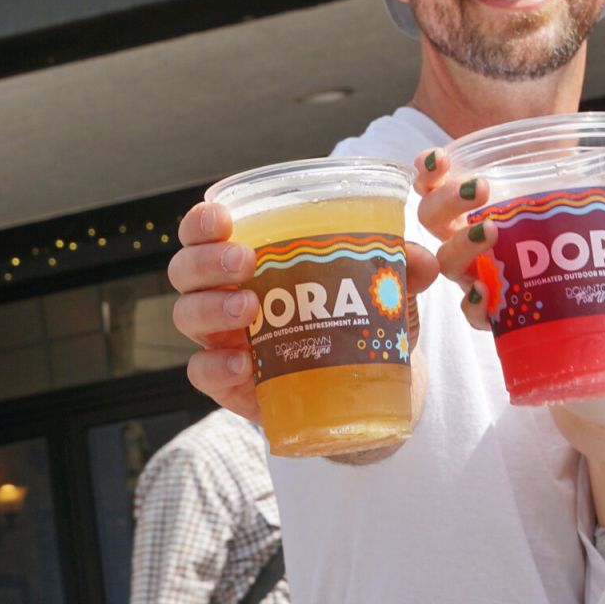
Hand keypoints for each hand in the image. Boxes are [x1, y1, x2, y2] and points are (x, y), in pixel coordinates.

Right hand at [168, 201, 436, 421]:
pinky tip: (242, 364)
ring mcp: (221, 339)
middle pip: (186, 269)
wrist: (365, 384)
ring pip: (187, 315)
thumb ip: (400, 268)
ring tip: (248, 311)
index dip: (203, 220)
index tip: (224, 218)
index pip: (205, 229)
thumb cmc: (358, 315)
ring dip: (211, 308)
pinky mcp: (228, 383)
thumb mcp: (383, 289)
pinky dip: (216, 365)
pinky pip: (202, 371)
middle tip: (246, 262)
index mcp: (250, 257)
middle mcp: (224, 292)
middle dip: (207, 261)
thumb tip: (419, 259)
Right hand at [412, 148, 604, 331]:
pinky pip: (472, 312)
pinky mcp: (495, 313)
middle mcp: (468, 240)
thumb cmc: (571, 243)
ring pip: (447, 263)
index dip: (428, 171)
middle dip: (447, 201)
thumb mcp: (592, 211)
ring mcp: (477, 277)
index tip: (438, 160)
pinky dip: (475, 303)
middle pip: (433, 220)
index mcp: (480, 206)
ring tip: (491, 230)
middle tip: (480, 188)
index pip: (438, 184)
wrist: (587, 300)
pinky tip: (487, 294)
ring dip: (461, 245)